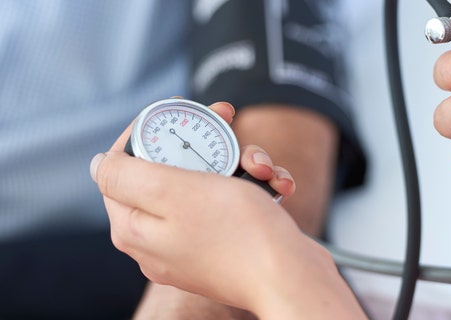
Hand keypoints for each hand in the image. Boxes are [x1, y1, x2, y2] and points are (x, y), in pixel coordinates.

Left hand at [91, 102, 363, 317]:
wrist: (293, 278)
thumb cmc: (239, 234)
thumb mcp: (173, 191)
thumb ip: (126, 174)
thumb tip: (100, 164)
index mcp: (135, 226)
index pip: (123, 164)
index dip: (149, 130)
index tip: (180, 111)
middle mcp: (160, 238)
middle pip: (171, 169)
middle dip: (206, 141)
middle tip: (228, 118)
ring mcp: (195, 242)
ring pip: (208, 181)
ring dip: (240, 163)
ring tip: (263, 167)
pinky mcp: (228, 244)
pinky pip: (234, 203)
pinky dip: (256, 187)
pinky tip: (278, 185)